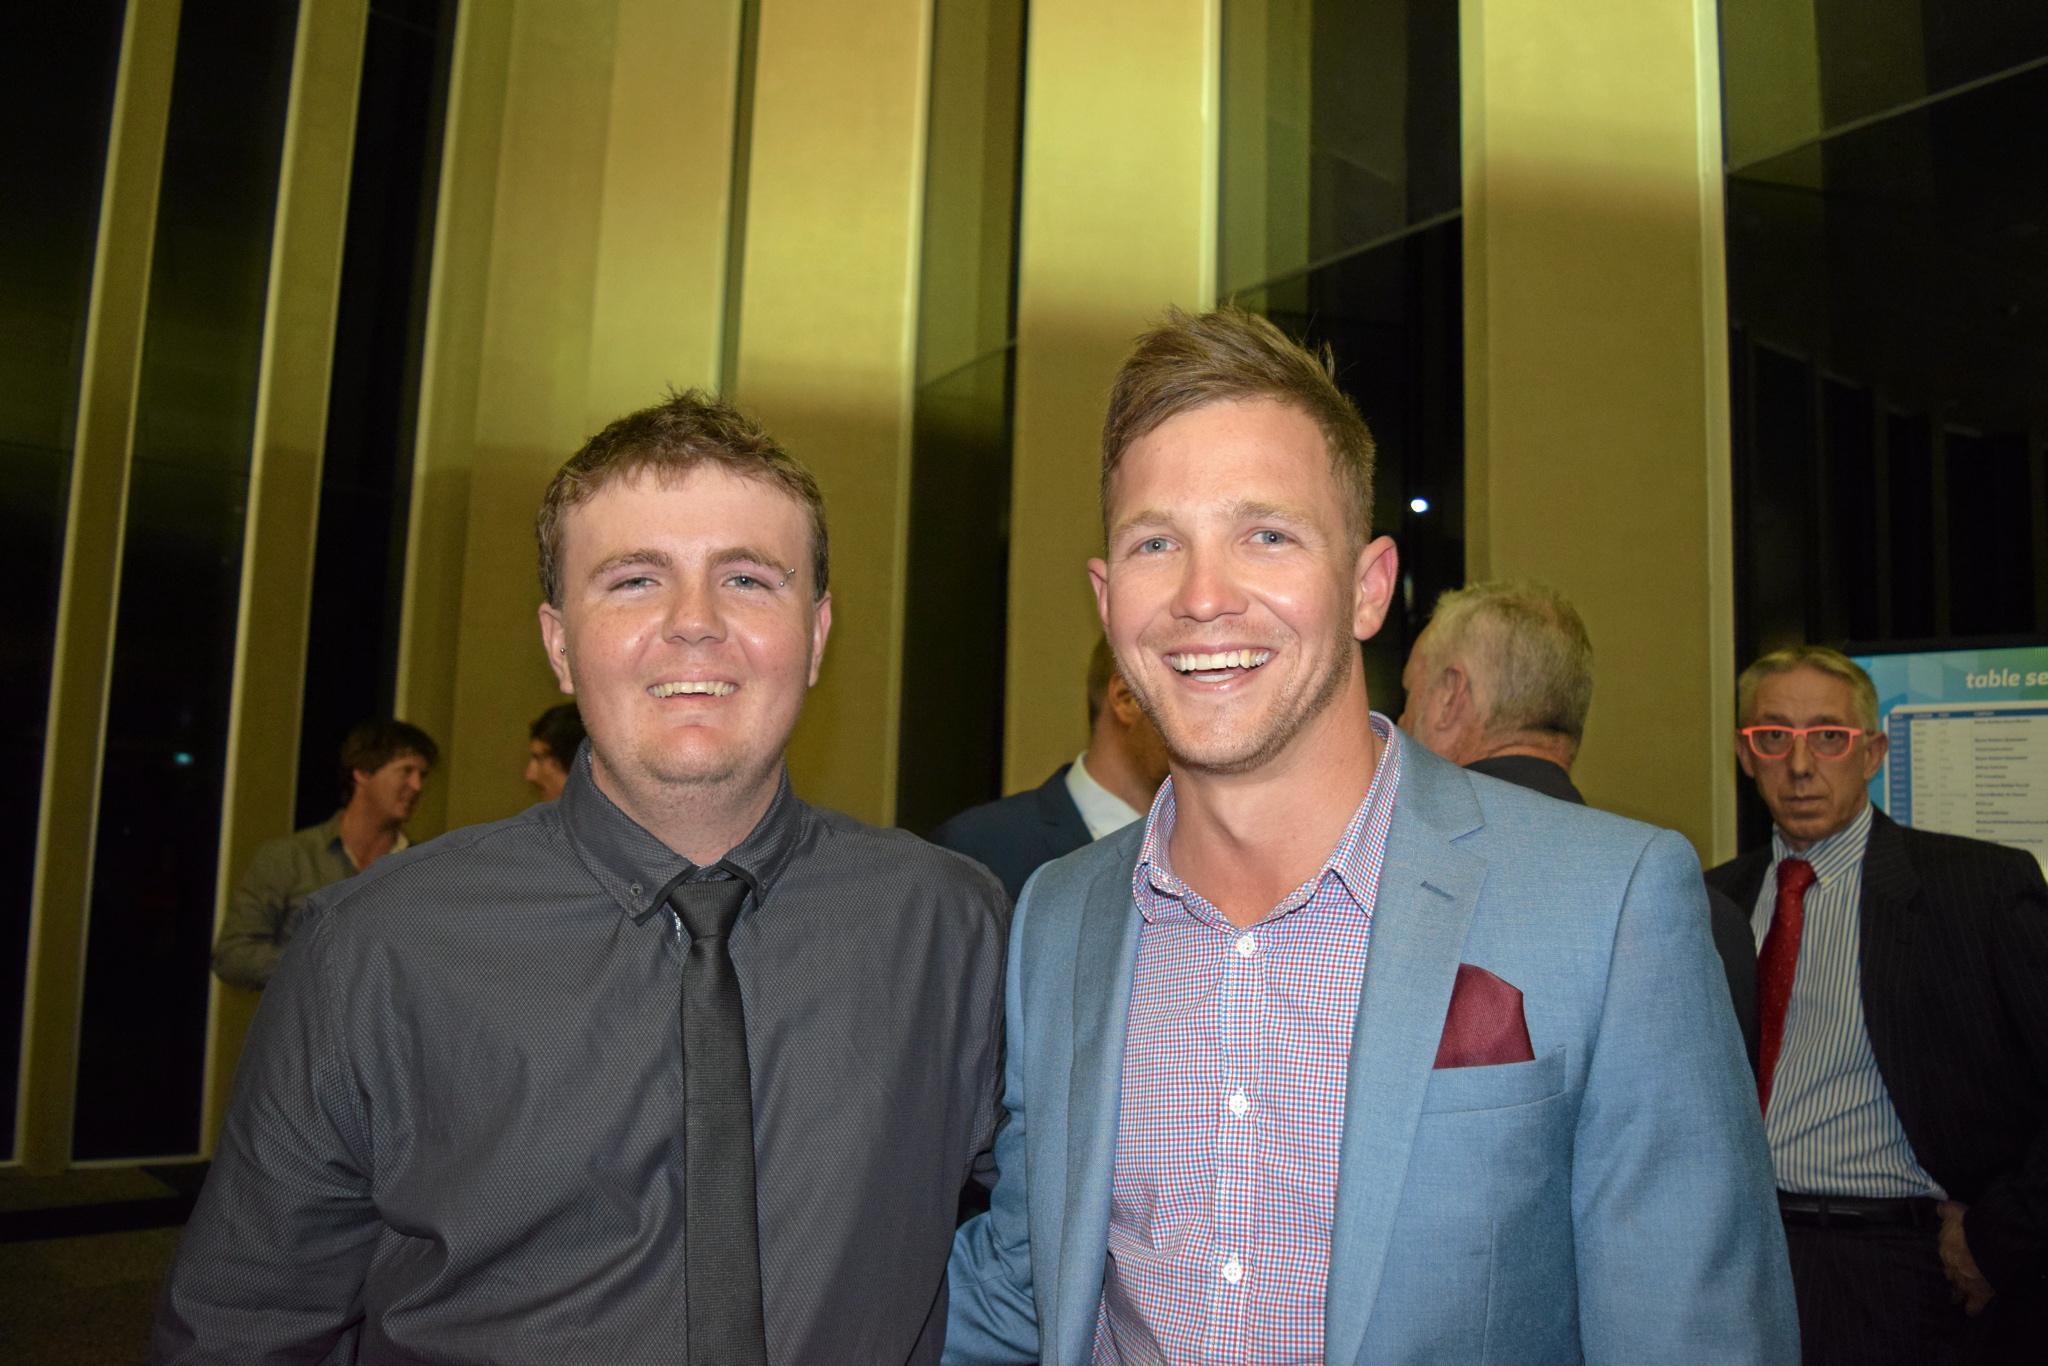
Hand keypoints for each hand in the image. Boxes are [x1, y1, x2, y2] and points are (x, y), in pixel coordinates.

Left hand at [1937, 1201, 1994, 1315]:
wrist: (1989, 1242)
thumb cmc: (1971, 1225)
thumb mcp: (1954, 1212)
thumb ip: (1945, 1211)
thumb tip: (1938, 1207)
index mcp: (1944, 1249)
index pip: (1944, 1255)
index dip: (1950, 1256)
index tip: (1953, 1257)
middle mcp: (1950, 1267)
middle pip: (1948, 1273)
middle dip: (1952, 1274)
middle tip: (1956, 1275)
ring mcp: (1963, 1282)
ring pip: (1956, 1291)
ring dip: (1957, 1293)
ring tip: (1956, 1298)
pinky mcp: (1979, 1293)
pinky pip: (1973, 1306)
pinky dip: (1972, 1308)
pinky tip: (1971, 1311)